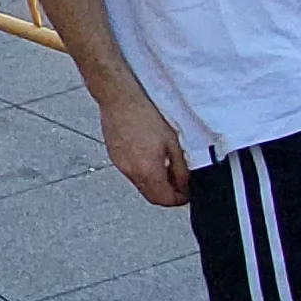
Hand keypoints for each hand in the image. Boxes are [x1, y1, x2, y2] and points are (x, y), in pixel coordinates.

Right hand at [96, 89, 189, 207]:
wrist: (120, 100)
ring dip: (155, 183)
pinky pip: (131, 173)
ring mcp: (121, 165)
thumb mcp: (173, 142)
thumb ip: (180, 167)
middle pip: (152, 197)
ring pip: (141, 185)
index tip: (186, 194)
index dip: (179, 200)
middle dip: (167, 195)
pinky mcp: (114, 157)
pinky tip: (149, 157)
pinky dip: (143, 172)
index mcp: (148, 171)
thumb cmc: (145, 115)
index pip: (165, 199)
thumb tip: (185, 182)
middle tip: (179, 186)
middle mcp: (132, 172)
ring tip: (165, 168)